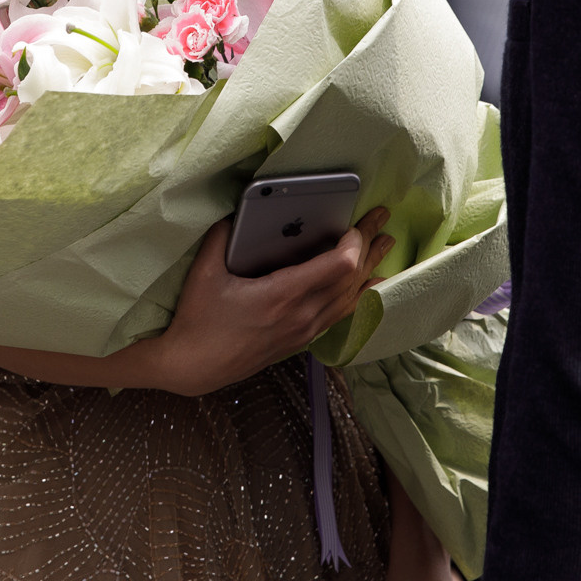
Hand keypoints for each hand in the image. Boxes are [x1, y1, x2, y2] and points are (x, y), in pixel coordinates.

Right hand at [144, 209, 392, 396]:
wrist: (195, 366)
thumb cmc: (198, 321)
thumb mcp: (204, 273)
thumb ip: (221, 237)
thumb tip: (235, 213)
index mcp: (282, 295)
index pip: (336, 267)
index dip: (353, 243)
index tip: (357, 224)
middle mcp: (301, 315)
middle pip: (349, 279)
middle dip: (368, 247)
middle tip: (381, 221)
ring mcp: (303, 330)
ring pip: (349, 299)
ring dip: (369, 270)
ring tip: (384, 248)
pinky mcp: (299, 340)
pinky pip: (339, 315)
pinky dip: (359, 297)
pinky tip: (369, 287)